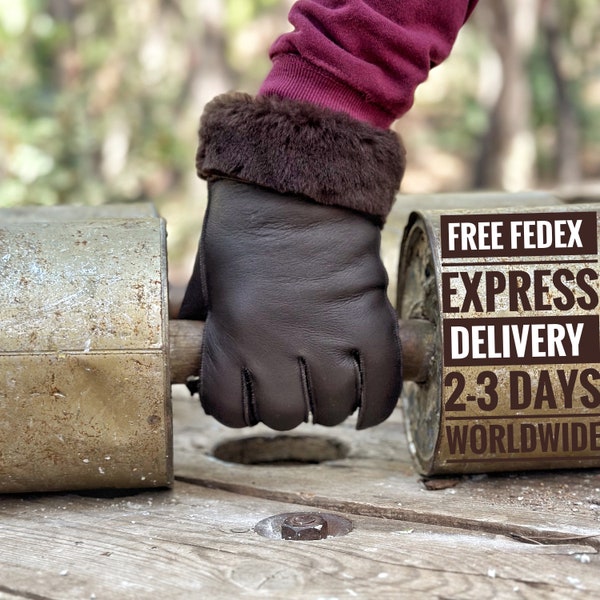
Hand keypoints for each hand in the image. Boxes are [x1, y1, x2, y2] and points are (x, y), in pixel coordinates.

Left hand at [179, 178, 401, 429]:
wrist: (295, 182)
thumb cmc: (242, 230)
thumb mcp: (207, 281)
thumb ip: (201, 331)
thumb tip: (195, 376)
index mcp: (232, 335)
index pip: (231, 411)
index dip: (236, 406)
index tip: (245, 392)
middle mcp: (279, 344)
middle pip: (284, 416)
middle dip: (283, 405)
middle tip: (289, 383)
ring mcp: (329, 334)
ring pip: (332, 409)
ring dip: (328, 405)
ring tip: (327, 385)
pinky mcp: (371, 320)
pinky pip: (382, 386)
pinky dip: (376, 404)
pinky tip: (366, 407)